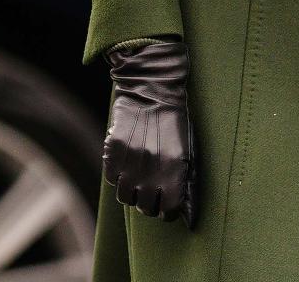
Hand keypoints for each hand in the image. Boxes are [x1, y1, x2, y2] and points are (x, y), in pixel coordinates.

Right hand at [103, 39, 196, 226]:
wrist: (151, 88)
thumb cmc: (174, 118)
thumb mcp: (186, 147)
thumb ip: (183, 178)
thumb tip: (182, 206)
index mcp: (175, 169)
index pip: (169, 209)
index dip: (168, 210)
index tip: (166, 205)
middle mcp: (151, 170)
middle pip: (145, 208)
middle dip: (149, 203)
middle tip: (150, 192)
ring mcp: (130, 162)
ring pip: (125, 197)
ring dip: (131, 191)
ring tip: (136, 179)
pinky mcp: (113, 152)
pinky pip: (111, 179)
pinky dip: (117, 176)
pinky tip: (126, 164)